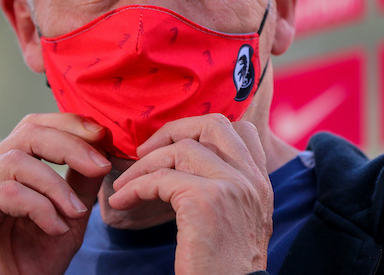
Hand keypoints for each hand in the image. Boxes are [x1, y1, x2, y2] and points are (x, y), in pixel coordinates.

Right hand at [0, 113, 111, 274]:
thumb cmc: (32, 263)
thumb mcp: (70, 214)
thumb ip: (82, 181)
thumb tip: (102, 146)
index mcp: (3, 166)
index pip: (34, 126)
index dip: (69, 124)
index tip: (103, 136)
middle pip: (27, 133)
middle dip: (70, 146)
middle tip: (100, 165)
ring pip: (18, 161)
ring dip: (57, 186)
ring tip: (76, 212)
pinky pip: (7, 191)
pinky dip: (40, 207)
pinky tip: (55, 228)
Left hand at [109, 114, 273, 274]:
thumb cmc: (226, 269)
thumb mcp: (240, 221)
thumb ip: (229, 190)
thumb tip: (189, 170)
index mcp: (260, 182)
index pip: (241, 130)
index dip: (203, 131)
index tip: (177, 148)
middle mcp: (250, 179)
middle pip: (213, 124)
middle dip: (173, 130)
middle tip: (147, 152)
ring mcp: (230, 187)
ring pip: (180, 148)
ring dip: (144, 164)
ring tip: (125, 185)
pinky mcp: (205, 201)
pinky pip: (160, 178)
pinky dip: (135, 186)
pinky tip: (123, 201)